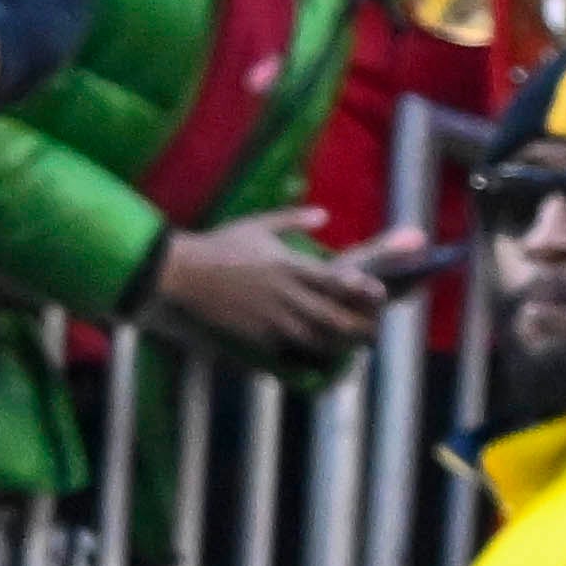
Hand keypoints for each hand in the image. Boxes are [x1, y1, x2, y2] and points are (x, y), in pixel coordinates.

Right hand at [147, 206, 387, 365]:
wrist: (185, 273)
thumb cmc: (222, 244)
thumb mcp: (259, 223)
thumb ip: (294, 218)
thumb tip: (324, 215)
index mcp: (288, 265)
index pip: (334, 280)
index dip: (360, 289)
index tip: (379, 293)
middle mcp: (284, 295)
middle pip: (331, 316)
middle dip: (356, 325)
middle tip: (373, 329)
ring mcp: (270, 318)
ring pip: (313, 338)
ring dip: (337, 343)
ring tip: (353, 344)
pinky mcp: (255, 335)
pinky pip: (288, 347)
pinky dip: (306, 350)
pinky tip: (319, 351)